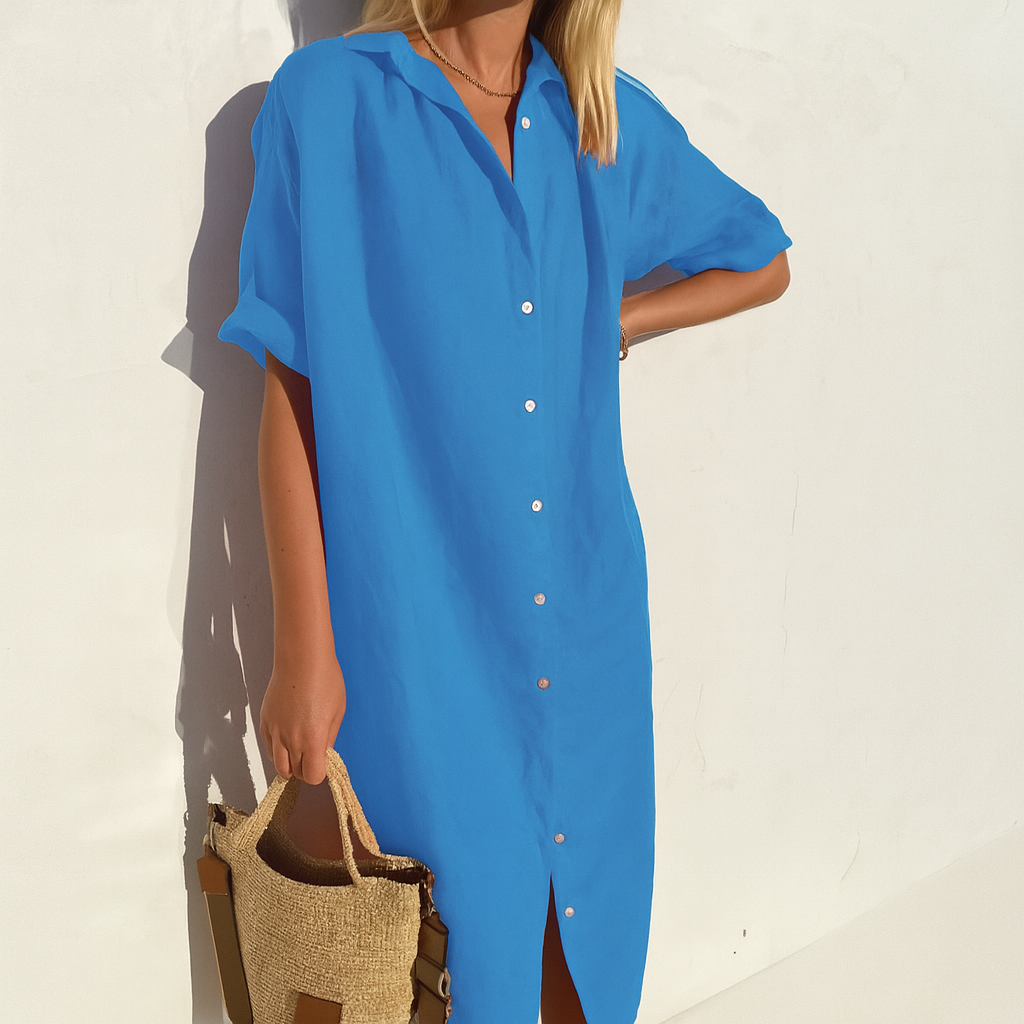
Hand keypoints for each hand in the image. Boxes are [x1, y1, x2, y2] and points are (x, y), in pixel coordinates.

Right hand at [259, 656, 345, 784]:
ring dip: (289, 763)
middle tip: (312, 756)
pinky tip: (287, 737)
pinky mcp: (264, 722)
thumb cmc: (325, 679)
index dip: (320, 772)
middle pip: (294, 774)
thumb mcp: (337, 711)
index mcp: (313, 738)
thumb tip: (324, 754)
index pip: (313, 776)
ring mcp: (274, 732)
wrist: (301, 659)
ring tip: (299, 749)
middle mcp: (291, 740)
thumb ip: (330, 738)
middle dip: (305, 770)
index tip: (323, 762)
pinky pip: (268, 748)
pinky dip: (277, 750)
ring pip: (278, 765)